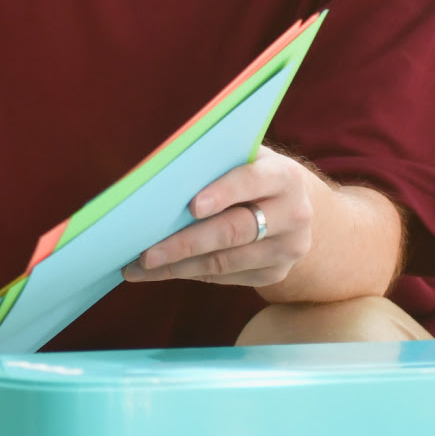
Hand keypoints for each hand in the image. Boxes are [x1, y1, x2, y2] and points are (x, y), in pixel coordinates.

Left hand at [122, 149, 321, 288]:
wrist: (293, 206)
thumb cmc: (250, 174)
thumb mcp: (242, 158)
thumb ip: (213, 162)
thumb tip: (158, 176)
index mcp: (284, 176)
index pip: (251, 182)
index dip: (222, 193)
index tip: (192, 207)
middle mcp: (294, 215)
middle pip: (234, 231)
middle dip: (186, 243)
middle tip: (147, 253)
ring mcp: (287, 249)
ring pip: (226, 262)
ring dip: (179, 266)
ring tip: (140, 267)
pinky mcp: (275, 273)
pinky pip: (226, 277)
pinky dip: (189, 274)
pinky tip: (160, 271)